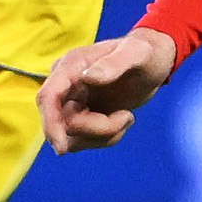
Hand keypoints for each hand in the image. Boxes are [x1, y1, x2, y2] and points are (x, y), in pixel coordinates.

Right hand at [38, 26, 177, 153]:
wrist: (152, 63)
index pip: (48, 97)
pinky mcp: (83, 117)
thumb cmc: (145, 53)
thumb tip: (88, 77)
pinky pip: (85, 140)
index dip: (51, 123)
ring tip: (128, 116)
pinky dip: (108, 137)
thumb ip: (114, 63)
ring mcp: (73, 103)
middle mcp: (67, 86)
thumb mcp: (137, 53)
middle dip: (96, 129)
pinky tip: (124, 119)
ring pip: (73, 136)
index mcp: (72, 66)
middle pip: (62, 122)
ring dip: (105, 134)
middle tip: (128, 117)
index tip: (62, 148)